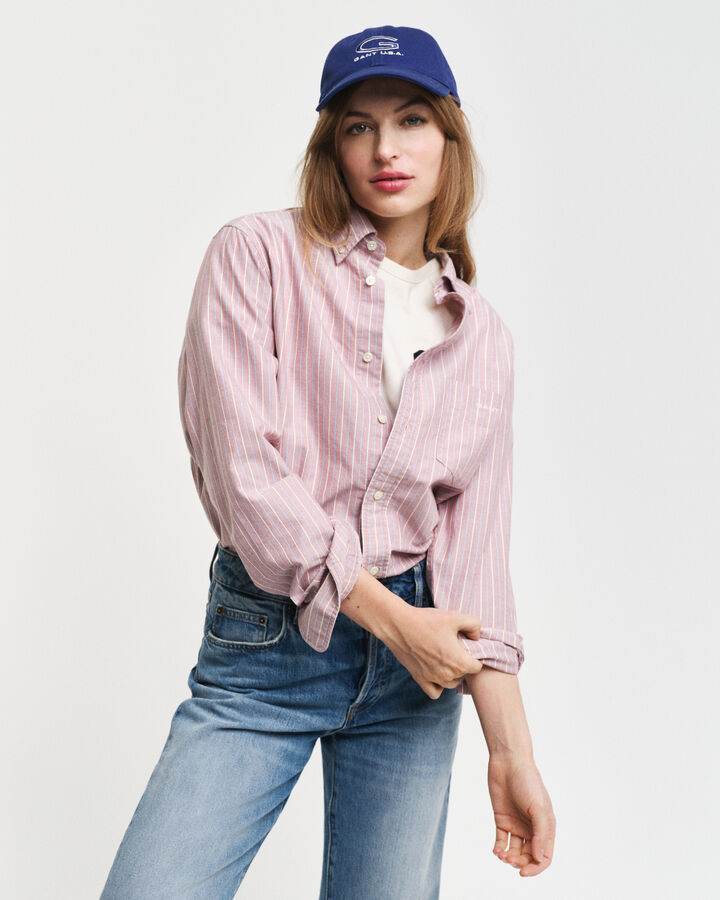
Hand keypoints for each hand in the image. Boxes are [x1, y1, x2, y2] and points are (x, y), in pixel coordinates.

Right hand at [379, 605, 484, 698]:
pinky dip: (439, 686)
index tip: (467, 646)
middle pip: (464, 675)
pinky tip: (437, 672)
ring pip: (451, 684)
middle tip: (455, 647)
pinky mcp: (420, 679)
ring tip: (446, 658)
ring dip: (452, 674)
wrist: (399, 625)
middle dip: (463, 663)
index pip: (477, 667)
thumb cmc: (427, 620)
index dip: (475, 656)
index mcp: (458, 662)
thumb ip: (474, 625)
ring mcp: (433, 679)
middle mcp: (447, 675)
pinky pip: (435, 692)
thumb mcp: (455, 617)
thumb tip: (477, 637)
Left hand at [488, 755, 555, 876]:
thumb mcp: (538, 807)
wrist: (508, 762)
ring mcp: (517, 824)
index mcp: (545, 827)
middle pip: (529, 856)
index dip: (536, 868)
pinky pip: (501, 840)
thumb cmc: (527, 781)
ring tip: (502, 855)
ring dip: (509, 858)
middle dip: (520, 863)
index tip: (523, 872)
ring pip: (515, 851)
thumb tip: (539, 858)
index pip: (544, 856)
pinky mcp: (502, 819)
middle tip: (510, 860)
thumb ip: (541, 833)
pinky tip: (496, 850)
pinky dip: (499, 849)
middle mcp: (532, 828)